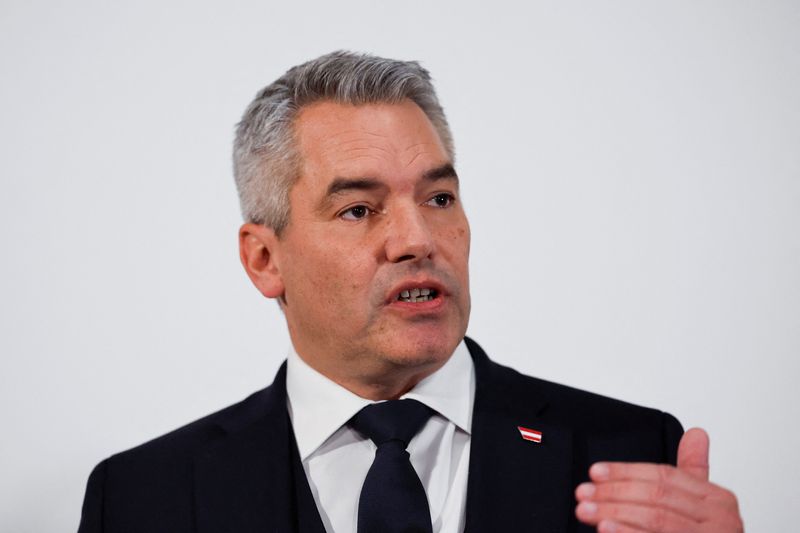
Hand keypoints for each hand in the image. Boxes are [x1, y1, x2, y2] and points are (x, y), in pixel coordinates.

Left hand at [574, 428, 743, 531]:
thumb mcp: (703, 506)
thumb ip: (694, 472)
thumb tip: (696, 434)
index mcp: (718, 500)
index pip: (664, 476)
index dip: (626, 472)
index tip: (596, 472)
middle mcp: (722, 521)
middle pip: (656, 497)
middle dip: (613, 493)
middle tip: (583, 493)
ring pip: (655, 520)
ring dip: (615, 513)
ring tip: (587, 510)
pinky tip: (606, 530)